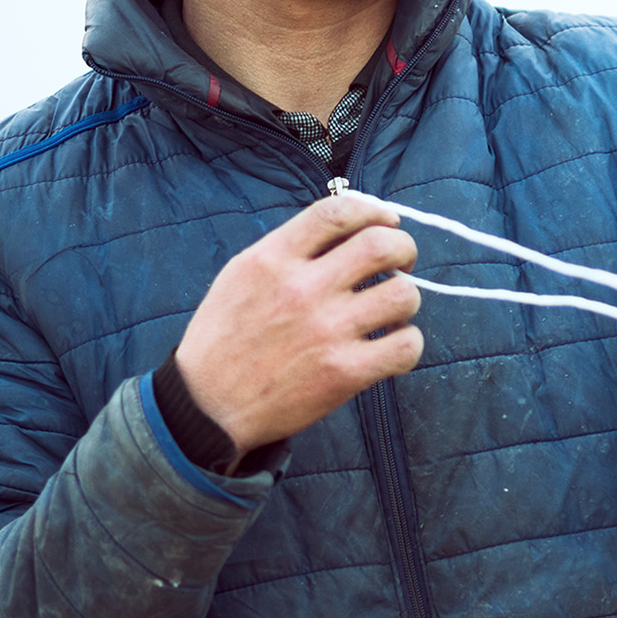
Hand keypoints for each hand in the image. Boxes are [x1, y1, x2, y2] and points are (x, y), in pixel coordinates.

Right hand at [175, 192, 422, 453]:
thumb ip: (289, 248)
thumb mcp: (240, 275)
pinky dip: (408, 342)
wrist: (208, 407)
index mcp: (272, 258)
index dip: (374, 210)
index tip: (386, 221)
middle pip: (382, 245)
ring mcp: (327, 331)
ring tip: (391, 310)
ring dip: (406, 298)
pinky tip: (391, 344)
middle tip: (401, 264)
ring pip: (403, 294)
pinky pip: (406, 346)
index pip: (338, 211)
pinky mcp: (344, 373)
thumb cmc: (224, 339)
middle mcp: (302, 288)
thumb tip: (346, 229)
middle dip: (404, 249)